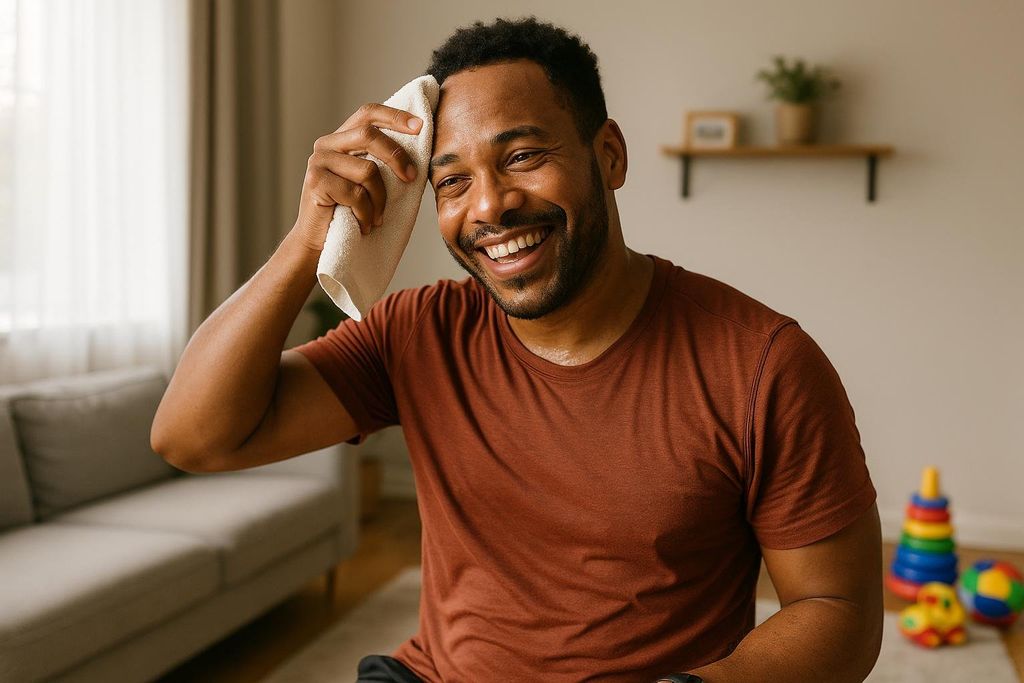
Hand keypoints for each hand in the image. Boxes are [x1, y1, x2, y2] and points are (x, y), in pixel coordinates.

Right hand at [291, 103, 423, 250]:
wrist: (320, 244)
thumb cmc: (351, 213)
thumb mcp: (369, 182)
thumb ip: (382, 160)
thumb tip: (419, 144)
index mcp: (341, 139)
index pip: (368, 113)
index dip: (394, 116)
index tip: (420, 126)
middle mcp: (327, 145)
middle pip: (369, 135)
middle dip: (396, 156)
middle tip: (411, 178)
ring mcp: (318, 162)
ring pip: (367, 170)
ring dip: (380, 200)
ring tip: (377, 218)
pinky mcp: (315, 182)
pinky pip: (356, 194)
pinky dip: (366, 214)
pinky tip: (363, 225)